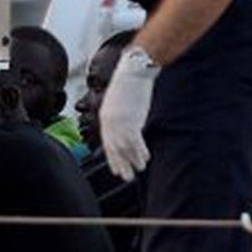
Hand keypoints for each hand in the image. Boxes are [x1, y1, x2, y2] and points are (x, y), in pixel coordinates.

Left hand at [99, 47, 159, 181]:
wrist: (133, 73)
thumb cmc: (128, 85)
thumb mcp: (118, 103)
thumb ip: (118, 117)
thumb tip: (124, 127)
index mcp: (105, 119)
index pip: (107, 144)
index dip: (113, 159)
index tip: (116, 170)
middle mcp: (110, 124)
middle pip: (115, 150)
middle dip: (121, 165)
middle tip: (126, 177)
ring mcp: (121, 123)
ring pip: (126, 149)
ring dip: (133, 161)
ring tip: (139, 170)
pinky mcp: (132, 121)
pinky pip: (136, 142)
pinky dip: (140, 152)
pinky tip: (145, 159)